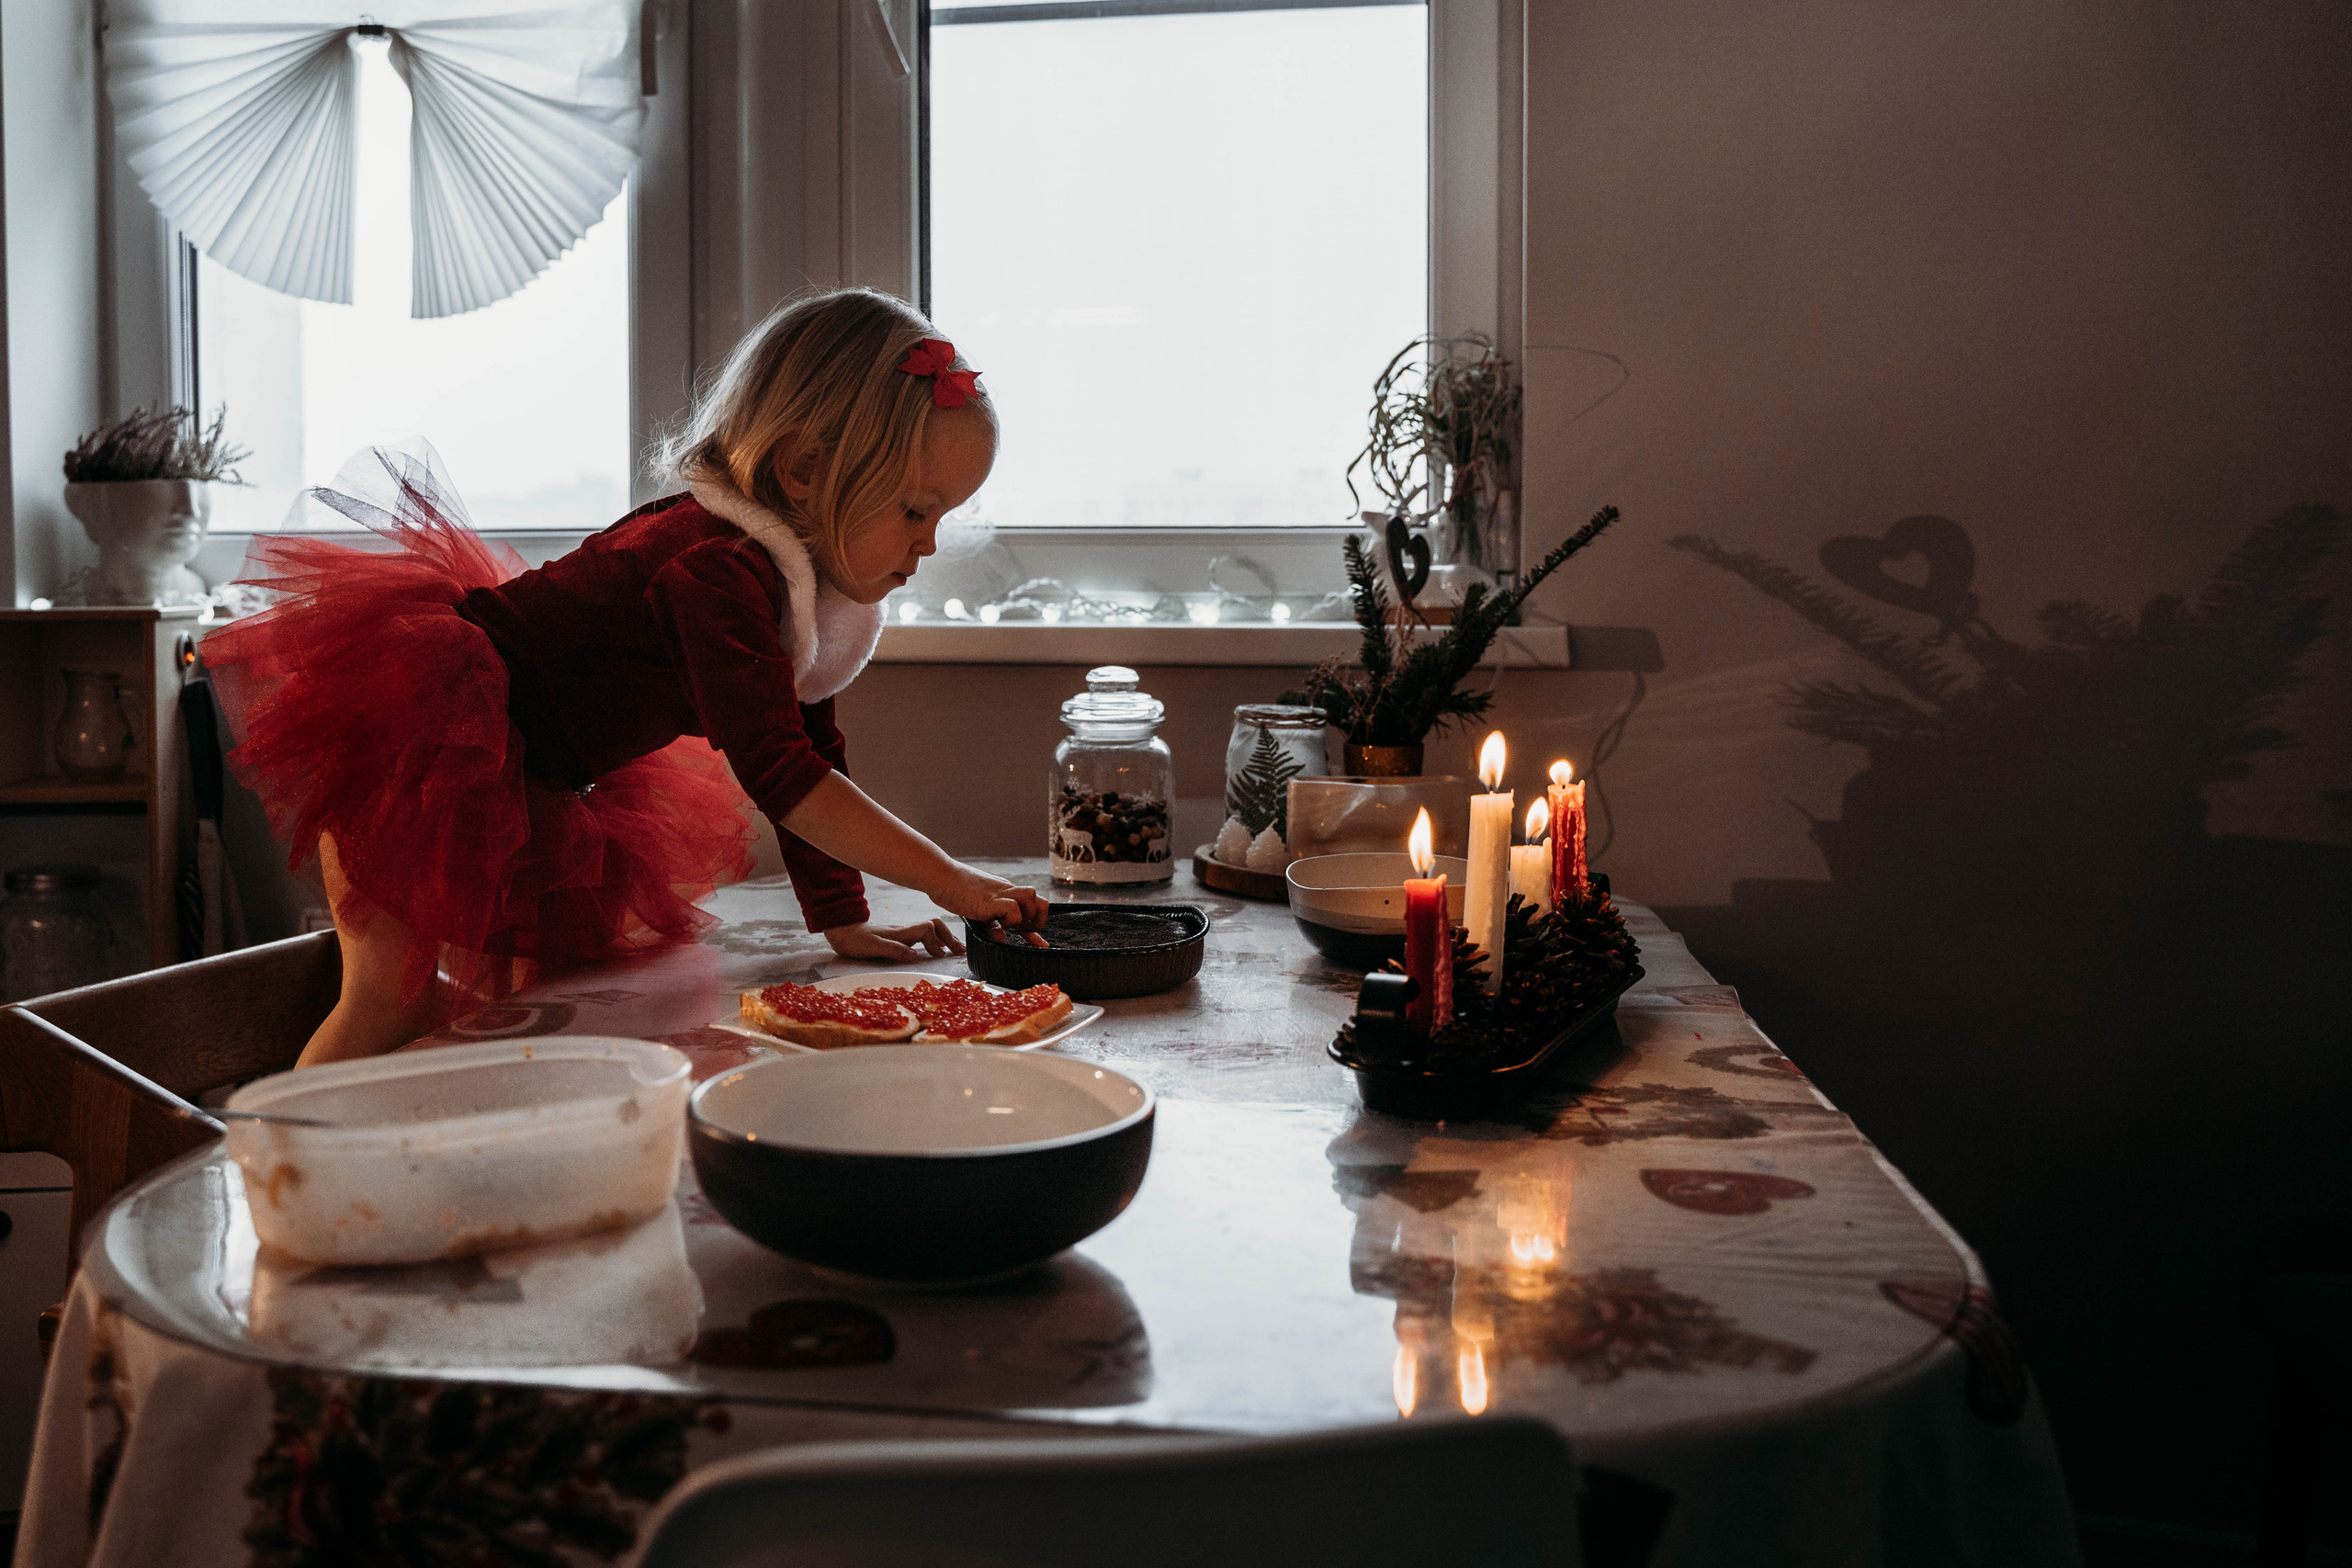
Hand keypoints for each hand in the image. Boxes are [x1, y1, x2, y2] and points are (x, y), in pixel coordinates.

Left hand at [824, 920, 963, 961]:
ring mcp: (903, 934)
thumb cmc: (855, 941)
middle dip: (949, 937)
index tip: (938, 956)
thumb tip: (915, 956)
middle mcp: (905, 931)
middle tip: (960, 951)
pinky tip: (938, 949)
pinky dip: (935, 941)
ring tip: (956, 950)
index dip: (936, 942)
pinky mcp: (900, 938)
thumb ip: (893, 950)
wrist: (842, 932)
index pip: (927, 929)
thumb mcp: (872, 948)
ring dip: (945, 938)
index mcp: (901, 933)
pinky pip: (923, 936)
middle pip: (935, 925)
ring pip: (931, 929)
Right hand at [932, 868, 1050, 941]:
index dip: (1038, 924)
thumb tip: (1001, 938)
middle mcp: (1008, 891)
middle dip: (1037, 921)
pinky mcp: (990, 899)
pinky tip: (996, 926)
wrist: (942, 877)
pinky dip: (1009, 920)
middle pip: (1041, 901)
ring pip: (1031, 897)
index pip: (1034, 905)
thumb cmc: (956, 893)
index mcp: (1008, 892)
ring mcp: (1000, 894)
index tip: (1038, 942)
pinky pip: (1012, 908)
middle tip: (1021, 932)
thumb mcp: (979, 910)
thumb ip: (992, 923)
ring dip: (1025, 916)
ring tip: (1009, 926)